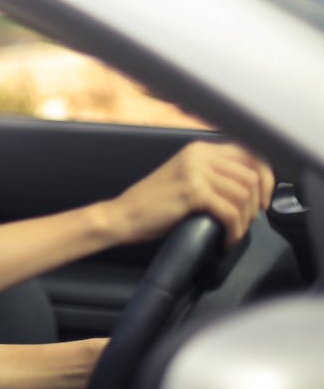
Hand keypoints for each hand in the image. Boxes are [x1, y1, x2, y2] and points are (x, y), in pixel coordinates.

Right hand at [107, 141, 273, 246]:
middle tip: (247, 221)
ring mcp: (195, 171)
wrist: (123, 215)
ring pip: (244, 194)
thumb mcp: (186, 179)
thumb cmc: (153, 204)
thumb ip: (213, 175)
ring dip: (245, 219)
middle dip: (257, 203)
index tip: (263, 200)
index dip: (266, 178)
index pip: (250, 154)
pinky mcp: (192, 192)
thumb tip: (251, 187)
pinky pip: (230, 212)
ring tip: (233, 231)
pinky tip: (226, 239)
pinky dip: (234, 230)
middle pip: (252, 175)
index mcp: (199, 149)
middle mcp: (198, 154)